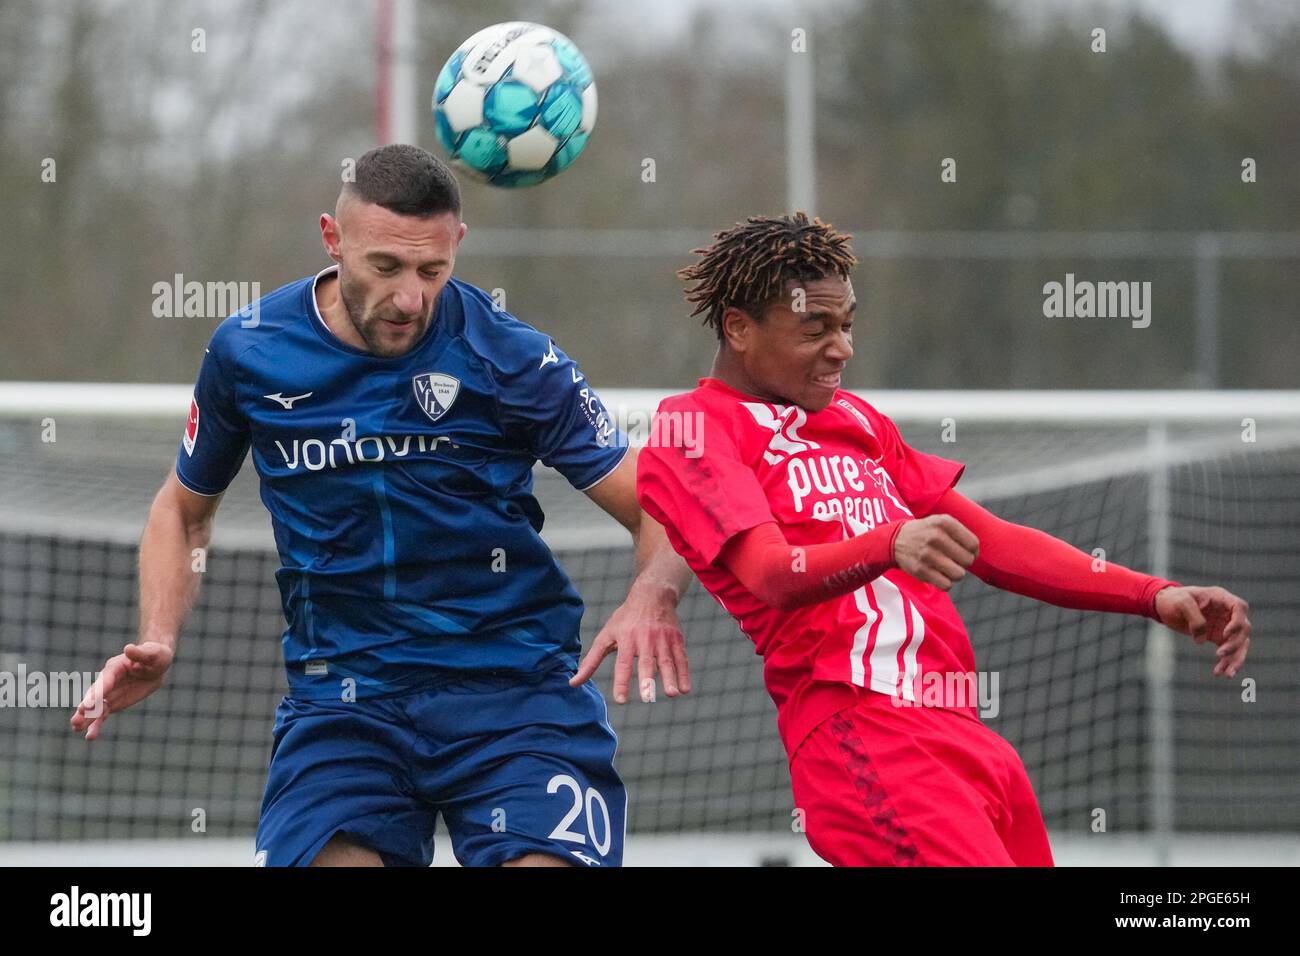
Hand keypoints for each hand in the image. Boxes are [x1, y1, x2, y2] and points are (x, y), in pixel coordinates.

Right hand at [69, 640, 173, 740]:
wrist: (155, 665)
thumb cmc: (155, 655)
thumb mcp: (152, 653)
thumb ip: (140, 653)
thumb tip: (129, 648)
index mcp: (116, 668)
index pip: (105, 681)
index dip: (97, 692)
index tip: (86, 705)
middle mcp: (108, 681)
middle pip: (95, 694)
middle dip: (87, 706)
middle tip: (77, 718)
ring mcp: (109, 693)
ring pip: (96, 707)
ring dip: (87, 718)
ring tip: (76, 728)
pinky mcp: (113, 703)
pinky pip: (103, 715)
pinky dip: (96, 724)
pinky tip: (89, 736)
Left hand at [570, 590, 689, 703]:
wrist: (652, 596)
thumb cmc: (625, 620)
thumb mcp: (606, 636)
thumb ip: (591, 661)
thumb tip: (573, 683)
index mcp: (626, 640)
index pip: (623, 664)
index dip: (622, 682)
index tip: (621, 700)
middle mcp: (644, 639)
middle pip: (646, 662)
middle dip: (648, 680)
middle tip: (648, 698)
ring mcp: (662, 639)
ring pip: (666, 661)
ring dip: (670, 678)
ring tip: (672, 694)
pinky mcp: (676, 639)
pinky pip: (681, 658)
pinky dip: (684, 673)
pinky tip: (685, 689)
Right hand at [892, 515, 979, 590]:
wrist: (895, 540)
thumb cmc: (925, 532)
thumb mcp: (941, 522)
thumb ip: (961, 533)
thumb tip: (976, 554)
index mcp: (944, 523)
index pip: (973, 544)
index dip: (973, 551)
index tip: (964, 552)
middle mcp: (935, 537)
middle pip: (968, 560)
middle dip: (964, 563)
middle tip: (954, 560)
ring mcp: (927, 554)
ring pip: (959, 574)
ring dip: (955, 573)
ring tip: (947, 568)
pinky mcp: (921, 570)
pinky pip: (946, 585)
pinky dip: (945, 583)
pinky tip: (939, 575)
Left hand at [1154, 585, 1250, 677]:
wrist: (1164, 606)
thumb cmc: (1173, 599)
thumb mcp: (1181, 603)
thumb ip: (1194, 619)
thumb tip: (1203, 640)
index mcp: (1221, 598)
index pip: (1240, 607)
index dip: (1237, 622)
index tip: (1225, 634)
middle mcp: (1227, 612)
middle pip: (1243, 629)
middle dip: (1235, 644)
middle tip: (1219, 654)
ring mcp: (1225, 625)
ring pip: (1240, 643)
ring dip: (1236, 659)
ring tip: (1228, 674)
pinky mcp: (1219, 637)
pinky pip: (1229, 651)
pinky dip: (1226, 662)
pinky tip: (1219, 673)